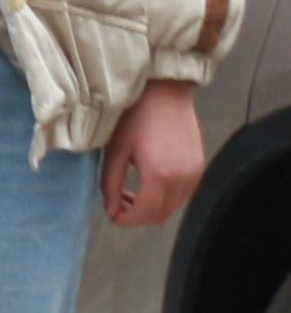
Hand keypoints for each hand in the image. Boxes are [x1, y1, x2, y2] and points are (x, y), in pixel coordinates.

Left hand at [104, 80, 204, 228]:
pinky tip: (149, 183)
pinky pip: (183, 194)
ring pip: (172, 207)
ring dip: (151, 207)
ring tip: (130, 192)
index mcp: (159, 175)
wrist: (165, 93)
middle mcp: (182, 178)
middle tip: (118, 202)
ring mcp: (194, 173)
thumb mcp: (115, 151)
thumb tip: (112, 210)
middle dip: (136, 216)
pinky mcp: (200, 166)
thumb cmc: (135, 117)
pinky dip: (165, 197)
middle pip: (160, 215)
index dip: (125, 219)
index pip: (144, 214)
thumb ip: (111, 185)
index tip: (111, 214)